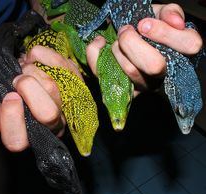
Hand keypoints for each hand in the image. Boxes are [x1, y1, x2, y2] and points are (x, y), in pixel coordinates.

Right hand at [0, 46, 79, 151]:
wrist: (30, 78)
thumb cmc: (14, 97)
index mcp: (31, 135)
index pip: (18, 141)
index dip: (11, 118)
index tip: (9, 96)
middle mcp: (54, 125)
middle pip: (47, 114)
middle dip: (27, 89)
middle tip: (18, 78)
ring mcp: (69, 106)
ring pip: (55, 88)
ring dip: (33, 71)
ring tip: (24, 66)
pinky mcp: (78, 85)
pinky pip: (65, 66)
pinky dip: (46, 55)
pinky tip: (35, 56)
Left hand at [86, 3, 202, 95]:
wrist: (129, 41)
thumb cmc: (147, 29)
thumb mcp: (160, 16)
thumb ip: (170, 14)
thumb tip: (175, 23)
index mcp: (180, 53)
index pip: (188, 46)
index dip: (164, 33)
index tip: (143, 24)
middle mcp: (163, 74)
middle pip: (154, 65)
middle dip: (133, 43)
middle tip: (125, 31)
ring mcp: (143, 85)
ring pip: (130, 71)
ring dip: (117, 48)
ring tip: (117, 40)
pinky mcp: (123, 90)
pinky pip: (104, 74)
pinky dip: (95, 54)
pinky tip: (100, 43)